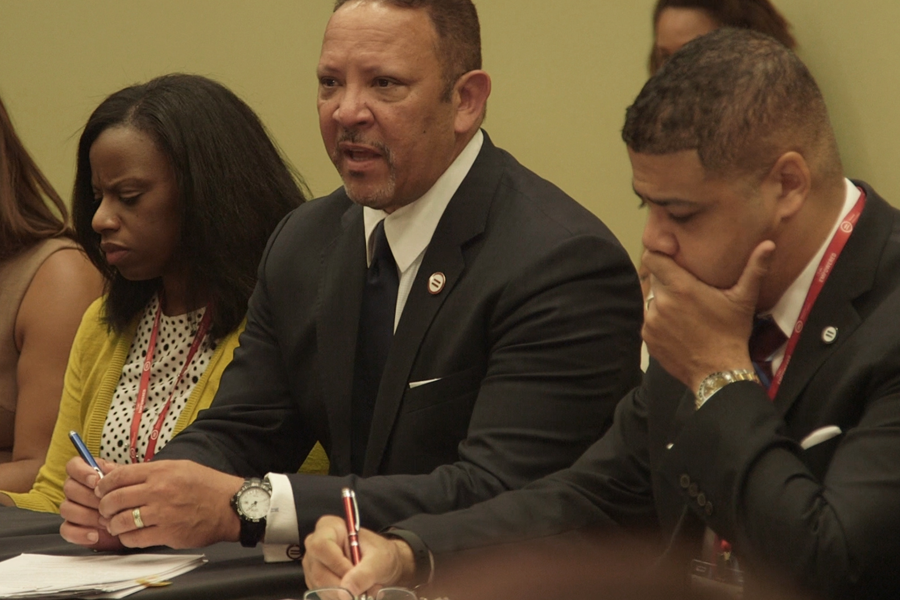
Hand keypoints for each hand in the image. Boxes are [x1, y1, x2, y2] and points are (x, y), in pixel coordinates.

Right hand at [60, 456, 122, 550]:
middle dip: (89, 498)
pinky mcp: (72, 528)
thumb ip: (117, 476)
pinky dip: (80, 534)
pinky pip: (66, 530)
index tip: (95, 481)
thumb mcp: (128, 484)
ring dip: (87, 515)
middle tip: (107, 505)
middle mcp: (77, 489)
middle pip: (69, 488)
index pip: (73, 465)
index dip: (81, 472)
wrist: (134, 523)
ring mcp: (72, 509)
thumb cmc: (131, 499)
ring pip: (66, 508)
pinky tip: (95, 535)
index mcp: (88, 474)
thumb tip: (106, 472)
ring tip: (107, 521)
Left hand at [94, 460, 243, 548]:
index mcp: (161, 471)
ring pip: (121, 521)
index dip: (104, 484)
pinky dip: (127, 538)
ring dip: (113, 524)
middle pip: (115, 499)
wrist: (231, 506)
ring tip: (116, 524)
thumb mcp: (180, 467)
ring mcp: (162, 514)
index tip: (102, 490)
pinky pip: (135, 538)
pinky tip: (130, 534)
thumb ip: (151, 471)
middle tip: (106, 509)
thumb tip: (123, 474)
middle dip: (104, 506)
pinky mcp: (167, 533)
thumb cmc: (207, 485)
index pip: (119, 476)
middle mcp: (159, 491)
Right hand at [303, 516, 415, 596]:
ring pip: (320, 587)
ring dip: (344, 594)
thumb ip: (365, 573)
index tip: (354, 572)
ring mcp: (313, 565)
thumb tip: (347, 589)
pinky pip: (323, 595)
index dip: (337, 563)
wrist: (381, 565)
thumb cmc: (380, 554)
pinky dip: (341, 598)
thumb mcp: (379, 559)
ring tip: (364, 587)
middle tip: (364, 586)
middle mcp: (315, 545)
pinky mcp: (314, 582)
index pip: (321, 545)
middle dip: (343, 584)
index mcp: (329, 527)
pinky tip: (355, 591)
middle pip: (319, 571)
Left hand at [642, 241, 774, 391]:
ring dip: (663, 303)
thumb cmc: (732, 333)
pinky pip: (649, 321)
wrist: (718, 372)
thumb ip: (754, 269)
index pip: (652, 259)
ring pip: (651, 301)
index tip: (667, 257)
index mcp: (681, 288)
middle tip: (685, 290)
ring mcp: (652, 321)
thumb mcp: (743, 300)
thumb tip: (768, 244)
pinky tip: (678, 329)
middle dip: (666, 281)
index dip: (658, 255)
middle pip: (654, 280)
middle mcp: (662, 302)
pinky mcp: (648, 337)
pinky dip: (659, 322)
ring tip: (684, 313)